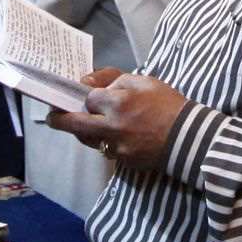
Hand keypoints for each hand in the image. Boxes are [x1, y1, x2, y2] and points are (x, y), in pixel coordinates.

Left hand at [46, 70, 186, 177]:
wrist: (189, 137)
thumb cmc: (168, 105)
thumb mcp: (144, 81)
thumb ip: (115, 80)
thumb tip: (88, 84)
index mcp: (119, 102)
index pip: (89, 98)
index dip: (89, 96)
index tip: (88, 95)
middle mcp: (113, 126)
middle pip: (75, 124)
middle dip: (59, 120)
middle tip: (52, 117)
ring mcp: (116, 146)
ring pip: (89, 139)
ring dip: (84, 132)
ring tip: (86, 124)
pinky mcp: (123, 161)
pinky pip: (105, 150)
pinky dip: (105, 142)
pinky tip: (114, 136)